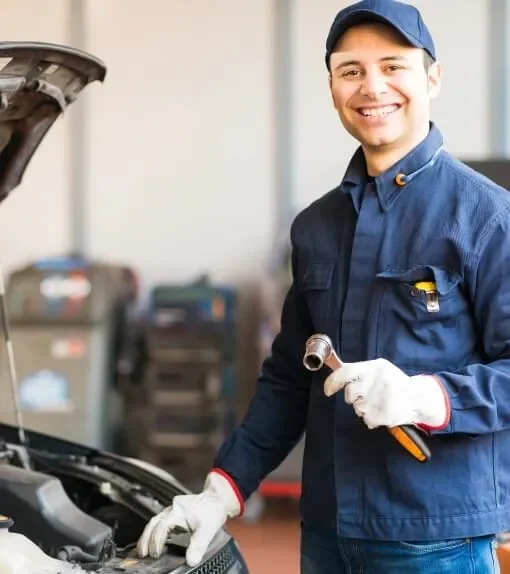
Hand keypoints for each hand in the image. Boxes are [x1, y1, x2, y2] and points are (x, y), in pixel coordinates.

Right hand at [137, 471, 241, 564]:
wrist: (217, 499)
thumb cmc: (212, 509)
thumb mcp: (208, 529)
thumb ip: (198, 545)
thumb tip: (191, 561)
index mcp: (178, 510)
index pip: (162, 527)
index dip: (157, 541)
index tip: (155, 554)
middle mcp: (173, 508)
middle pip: (153, 523)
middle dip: (146, 539)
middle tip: (142, 554)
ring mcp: (172, 509)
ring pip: (154, 521)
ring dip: (147, 536)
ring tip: (143, 550)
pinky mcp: (174, 512)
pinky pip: (159, 521)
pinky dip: (153, 532)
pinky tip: (153, 541)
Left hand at [323, 358, 448, 429]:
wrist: (417, 398)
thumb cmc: (394, 382)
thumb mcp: (379, 368)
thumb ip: (359, 371)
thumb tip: (336, 376)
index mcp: (373, 367)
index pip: (345, 372)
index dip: (333, 382)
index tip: (328, 390)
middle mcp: (375, 382)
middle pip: (350, 394)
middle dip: (355, 397)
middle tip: (368, 395)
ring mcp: (379, 399)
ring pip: (358, 408)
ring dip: (364, 408)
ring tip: (379, 402)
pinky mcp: (383, 414)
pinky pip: (367, 420)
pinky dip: (372, 418)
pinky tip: (383, 411)